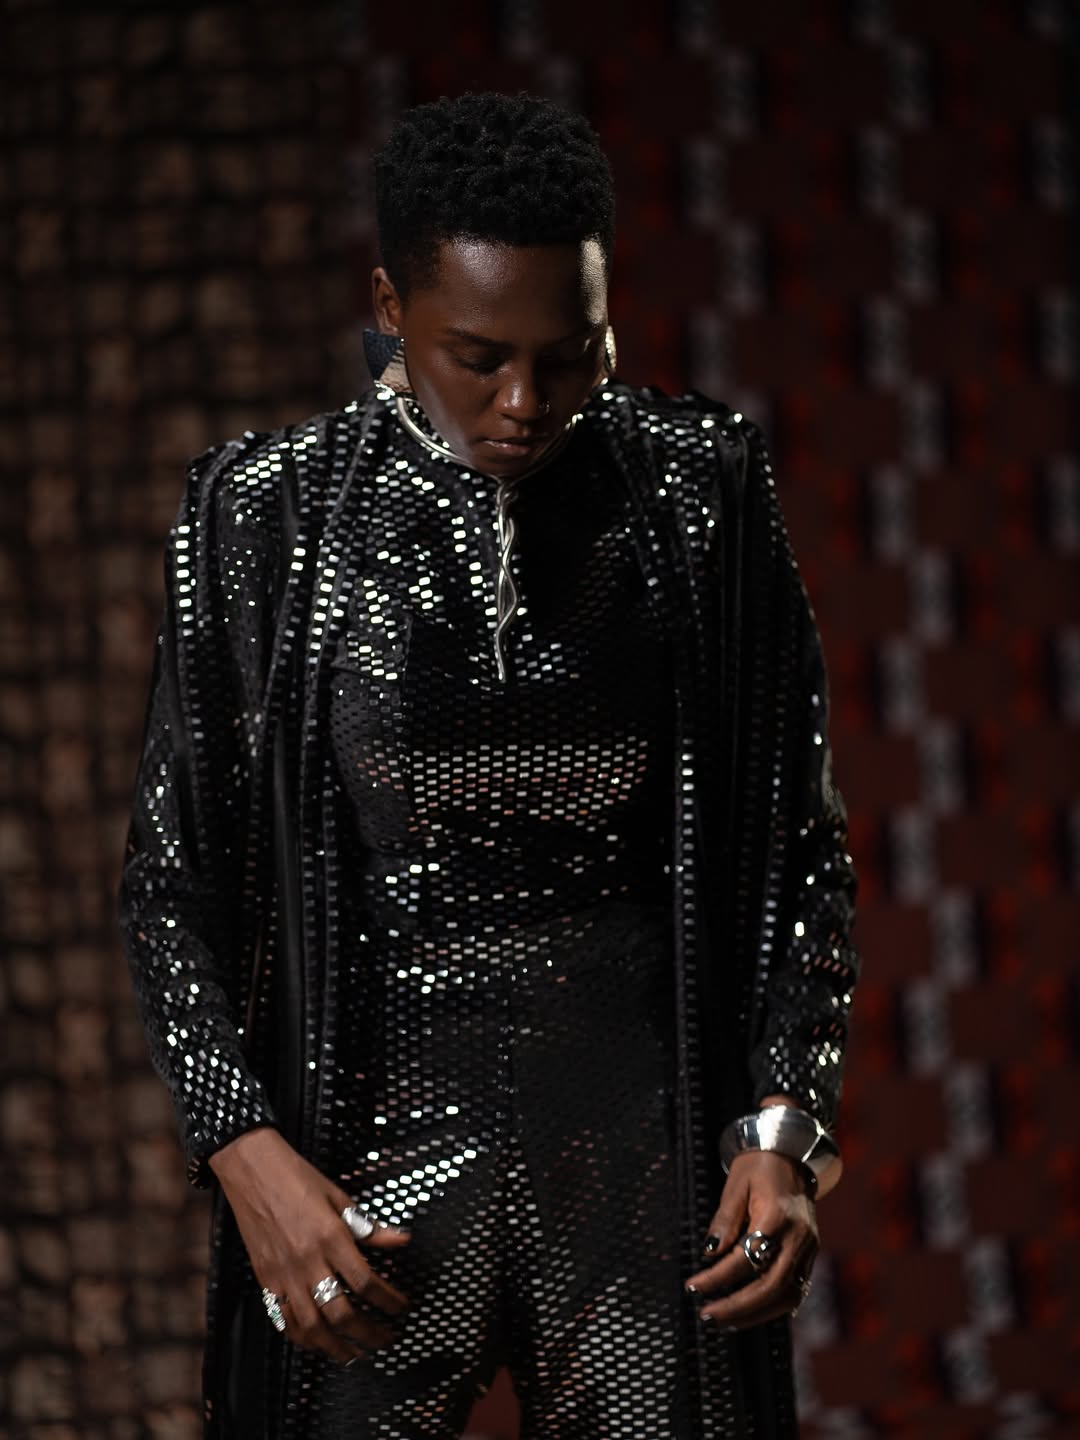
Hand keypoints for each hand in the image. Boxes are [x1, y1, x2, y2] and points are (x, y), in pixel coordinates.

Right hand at [209, 1126, 412, 1366]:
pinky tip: (317, 1343)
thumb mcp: (339, 1196)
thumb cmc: (297, 1178)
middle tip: (385, 1340)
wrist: (252, 1170)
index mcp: (330, 1237)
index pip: (366, 1282)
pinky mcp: (265, 1280)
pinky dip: (303, 1338)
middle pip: (341, 1313)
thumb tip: (401, 1241)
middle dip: (368, 1334)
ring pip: (311, 1327)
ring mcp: (284, 1275)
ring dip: (336, 1347)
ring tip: (355, 1354)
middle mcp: (307, 1261)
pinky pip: (284, 1320)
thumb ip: (369, 1227)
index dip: (388, 1301)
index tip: (402, 1309)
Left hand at [684, 1151, 817, 1330]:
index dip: (717, 1277)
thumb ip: (724, 1220)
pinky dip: (771, 1307)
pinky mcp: (810, 1256)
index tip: (693, 1287)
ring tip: (724, 1322)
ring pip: (786, 1295)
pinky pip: (794, 1291)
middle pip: (771, 1286)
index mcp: (778, 1217)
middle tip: (707, 1316)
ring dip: (755, 1314)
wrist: (791, 1156)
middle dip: (737, 1307)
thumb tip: (710, 1254)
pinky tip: (748, 1313)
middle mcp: (798, 1238)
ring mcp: (809, 1250)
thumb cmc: (758, 1168)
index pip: (746, 1258)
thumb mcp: (735, 1185)